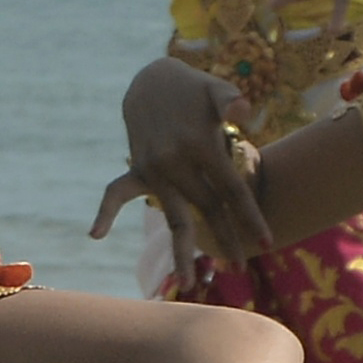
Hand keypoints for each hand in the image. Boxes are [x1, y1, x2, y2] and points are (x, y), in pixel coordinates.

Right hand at [97, 55, 264, 264]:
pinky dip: (106, 212)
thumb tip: (243, 111)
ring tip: (189, 283)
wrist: (151, 79)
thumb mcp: (215, 89)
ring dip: (182, 251)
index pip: (231, 190)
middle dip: (226, 238)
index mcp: (201, 145)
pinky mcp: (138, 168)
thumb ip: (231, 101)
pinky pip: (117, 193)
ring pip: (172, 217)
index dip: (250, 218)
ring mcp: (153, 167)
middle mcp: (175, 161)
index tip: (266, 243)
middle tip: (239, 268)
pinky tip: (95, 235)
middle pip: (207, 209)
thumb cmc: (194, 88)